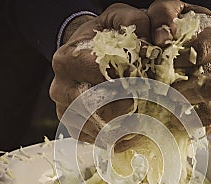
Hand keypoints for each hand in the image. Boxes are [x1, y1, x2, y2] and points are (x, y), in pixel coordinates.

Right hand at [49, 4, 149, 143]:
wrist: (83, 50)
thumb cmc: (102, 36)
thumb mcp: (117, 18)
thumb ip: (135, 23)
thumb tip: (150, 48)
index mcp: (67, 60)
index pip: (100, 77)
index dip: (128, 80)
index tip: (145, 80)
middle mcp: (60, 88)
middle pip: (96, 108)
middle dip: (125, 107)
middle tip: (146, 104)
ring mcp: (63, 110)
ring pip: (95, 128)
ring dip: (121, 126)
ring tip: (140, 118)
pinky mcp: (72, 126)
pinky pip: (93, 139)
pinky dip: (113, 138)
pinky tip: (128, 128)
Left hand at [147, 0, 210, 132]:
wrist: (210, 41)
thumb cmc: (189, 27)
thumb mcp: (176, 11)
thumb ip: (164, 15)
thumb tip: (160, 39)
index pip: (204, 50)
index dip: (177, 60)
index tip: (158, 65)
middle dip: (182, 93)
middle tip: (159, 93)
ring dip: (185, 114)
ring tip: (163, 108)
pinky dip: (191, 125)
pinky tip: (172, 118)